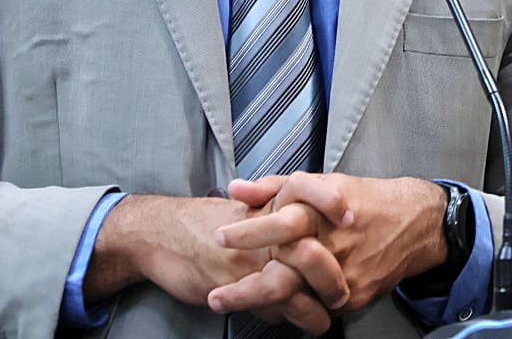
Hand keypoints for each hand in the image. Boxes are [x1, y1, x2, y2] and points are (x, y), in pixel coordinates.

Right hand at [87, 194, 340, 333]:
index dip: (327, 198)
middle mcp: (260, 228)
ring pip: (291, 286)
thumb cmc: (206, 222)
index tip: (350, 214)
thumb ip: (275, 210)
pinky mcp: (234, 285)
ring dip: (312, 308)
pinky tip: (299, 324)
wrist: (161, 234)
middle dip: (330, 273)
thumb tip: (310, 225)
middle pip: (307, 245)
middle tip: (344, 293)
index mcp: (266, 202)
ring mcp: (249, 258)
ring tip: (326, 320)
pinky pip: (269, 306)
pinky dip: (287, 318)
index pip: (303, 187)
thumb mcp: (245, 209)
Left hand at [211, 173, 449, 314]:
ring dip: (264, 302)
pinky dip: (297, 306)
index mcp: (320, 212)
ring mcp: (344, 274)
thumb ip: (274, 185)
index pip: (280, 223)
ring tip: (233, 304)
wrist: (412, 223)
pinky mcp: (355, 295)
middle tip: (218, 296)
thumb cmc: (361, 199)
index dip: (248, 232)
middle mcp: (332, 244)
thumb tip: (237, 188)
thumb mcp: (319, 182)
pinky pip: (319, 306)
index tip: (219, 237)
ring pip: (299, 295)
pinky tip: (277, 307)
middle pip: (284, 270)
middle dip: (247, 286)